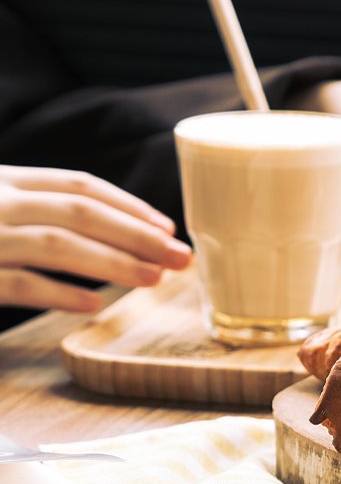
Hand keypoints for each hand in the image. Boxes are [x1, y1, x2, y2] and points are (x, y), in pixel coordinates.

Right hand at [0, 166, 191, 312]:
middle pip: (80, 213)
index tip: (169, 228)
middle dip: (138, 235)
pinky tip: (94, 303)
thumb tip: (117, 233)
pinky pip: (23, 285)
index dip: (129, 207)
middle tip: (181, 257)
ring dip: (114, 262)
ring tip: (154, 278)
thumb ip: (36, 210)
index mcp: (5, 180)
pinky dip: (61, 294)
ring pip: (59, 245)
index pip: (79, 187)